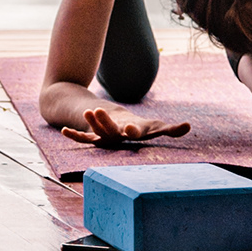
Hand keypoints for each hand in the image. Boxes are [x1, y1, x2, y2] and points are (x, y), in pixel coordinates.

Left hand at [57, 106, 192, 147]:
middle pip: (110, 132)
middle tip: (97, 111)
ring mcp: (103, 139)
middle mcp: (117, 139)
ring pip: (96, 133)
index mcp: (132, 134)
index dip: (132, 130)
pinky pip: (81, 138)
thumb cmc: (141, 128)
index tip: (130, 128)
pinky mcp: (91, 138)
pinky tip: (63, 131)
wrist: (121, 131)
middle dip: (104, 123)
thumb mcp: (155, 127)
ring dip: (90, 124)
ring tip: (87, 111)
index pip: (134, 133)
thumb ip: (170, 130)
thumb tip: (188, 128)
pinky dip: (73, 136)